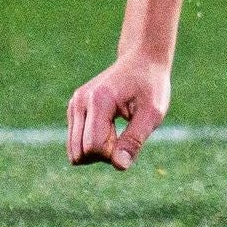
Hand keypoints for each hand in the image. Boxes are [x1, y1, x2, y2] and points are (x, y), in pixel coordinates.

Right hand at [65, 52, 170, 169]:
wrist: (142, 60)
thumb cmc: (150, 86)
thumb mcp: (152, 113)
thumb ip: (135, 140)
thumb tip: (120, 166)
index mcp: (99, 101)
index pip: (93, 147)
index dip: (113, 154)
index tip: (131, 138)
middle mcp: (80, 102)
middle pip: (81, 152)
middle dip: (104, 155)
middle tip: (124, 135)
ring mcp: (74, 104)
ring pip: (75, 151)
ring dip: (98, 151)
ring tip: (116, 131)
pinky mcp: (74, 108)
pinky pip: (76, 143)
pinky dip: (93, 144)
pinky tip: (109, 127)